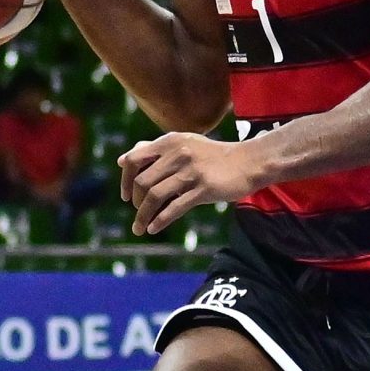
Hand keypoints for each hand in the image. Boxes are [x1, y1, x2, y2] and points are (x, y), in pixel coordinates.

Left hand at [119, 133, 264, 234]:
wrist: (248, 162)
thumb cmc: (212, 156)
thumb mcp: (183, 144)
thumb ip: (154, 150)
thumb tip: (122, 160)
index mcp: (169, 141)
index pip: (134, 159)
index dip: (125, 180)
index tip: (125, 196)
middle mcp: (178, 153)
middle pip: (142, 182)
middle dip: (135, 201)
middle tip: (137, 213)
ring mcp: (191, 172)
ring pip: (155, 196)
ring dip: (143, 216)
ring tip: (140, 228)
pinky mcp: (204, 189)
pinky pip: (174, 208)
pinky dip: (160, 220)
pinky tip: (153, 229)